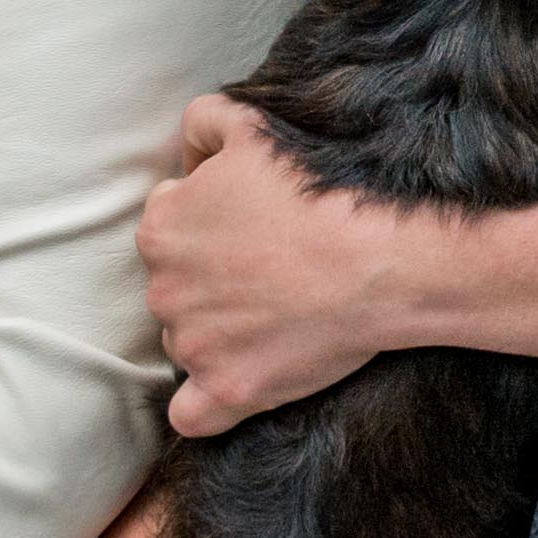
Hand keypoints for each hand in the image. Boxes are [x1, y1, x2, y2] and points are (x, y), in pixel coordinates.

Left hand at [141, 92, 426, 433]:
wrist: (376, 260)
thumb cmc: (317, 191)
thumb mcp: (252, 128)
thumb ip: (204, 122)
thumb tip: (191, 144)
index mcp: (161, 227)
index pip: (168, 225)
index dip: (209, 224)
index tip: (250, 229)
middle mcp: (163, 289)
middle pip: (176, 286)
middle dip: (211, 280)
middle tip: (270, 271)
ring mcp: (193, 345)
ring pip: (187, 341)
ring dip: (217, 334)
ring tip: (276, 317)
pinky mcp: (227, 390)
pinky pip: (192, 414)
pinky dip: (208, 403)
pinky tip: (236, 382)